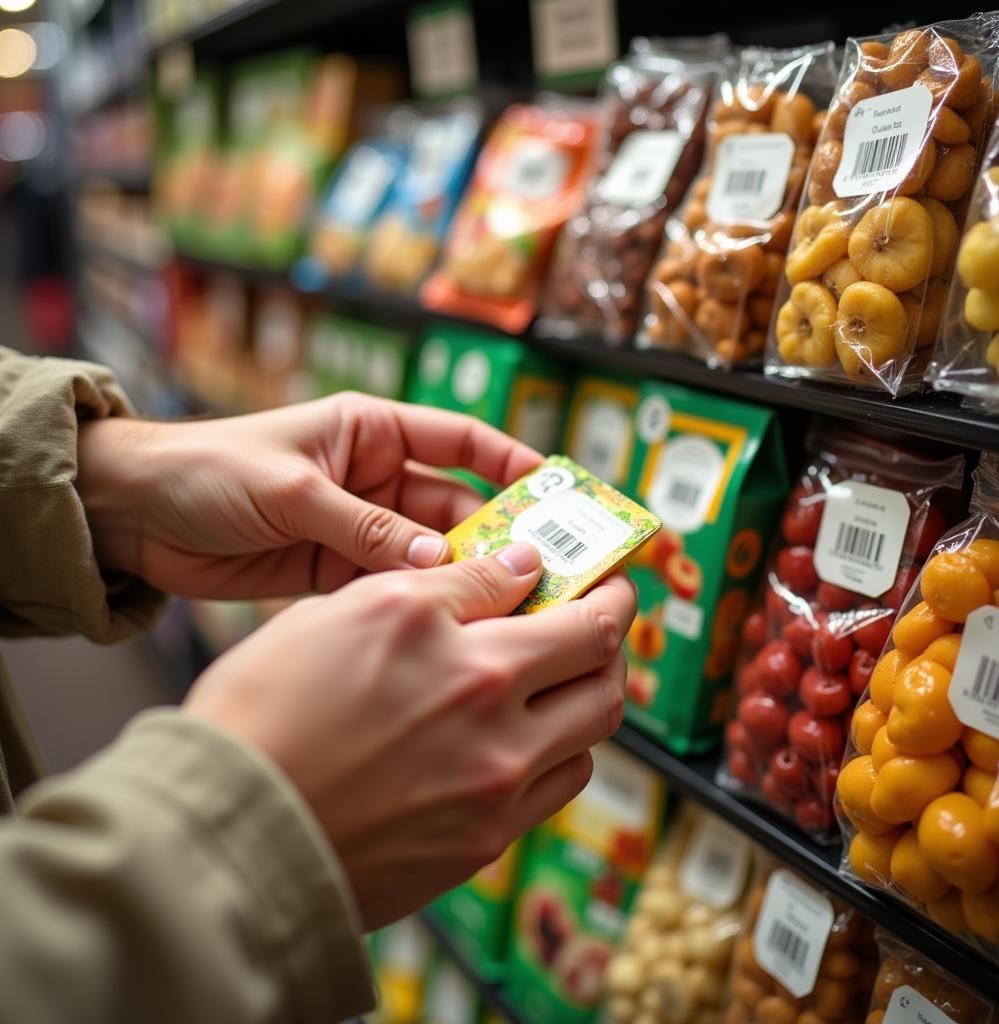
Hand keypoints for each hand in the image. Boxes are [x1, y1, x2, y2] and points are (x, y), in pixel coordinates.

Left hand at [76, 393, 541, 597]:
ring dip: (461, 575)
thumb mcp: (292, 490)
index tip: (556, 494)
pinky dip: (416, 603)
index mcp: (370, 431)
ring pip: (429, 552)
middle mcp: (373, 478)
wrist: (133, 516)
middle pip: (454, 505)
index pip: (460, 440)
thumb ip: (363, 526)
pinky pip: (390, 586)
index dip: (510, 464)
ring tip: (506, 605)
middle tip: (541, 571)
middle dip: (496, 535)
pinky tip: (445, 625)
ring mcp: (358, 528)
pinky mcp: (335, 571)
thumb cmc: (207, 469)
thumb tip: (439, 559)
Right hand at [184, 544, 635, 928]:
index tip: (609, 577)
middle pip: (603, 671)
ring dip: (591, 696)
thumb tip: (517, 568)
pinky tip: (523, 737)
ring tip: (562, 675)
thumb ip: (448, 586)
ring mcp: (494, 790)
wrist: (230, 832)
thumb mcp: (348, 610)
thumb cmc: (266, 712)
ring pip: (591, 735)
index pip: (575, 612)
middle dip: (614, 635)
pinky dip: (558, 753)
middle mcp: (492, 720)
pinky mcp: (481, 845)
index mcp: (464, 652)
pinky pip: (555, 791)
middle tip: (602, 615)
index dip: (604, 586)